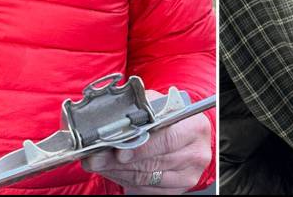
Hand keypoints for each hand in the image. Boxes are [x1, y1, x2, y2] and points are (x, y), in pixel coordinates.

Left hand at [81, 90, 211, 193]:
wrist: (184, 134)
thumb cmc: (170, 117)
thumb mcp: (160, 104)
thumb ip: (141, 109)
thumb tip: (114, 119)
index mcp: (195, 128)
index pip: (167, 140)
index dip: (141, 147)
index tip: (118, 150)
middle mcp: (196, 154)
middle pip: (153, 162)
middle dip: (119, 161)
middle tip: (96, 157)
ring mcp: (187, 175)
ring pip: (145, 178)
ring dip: (117, 171)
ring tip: (98, 162)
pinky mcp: (176, 190)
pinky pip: (145, 188)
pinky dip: (125, 180)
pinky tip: (112, 170)